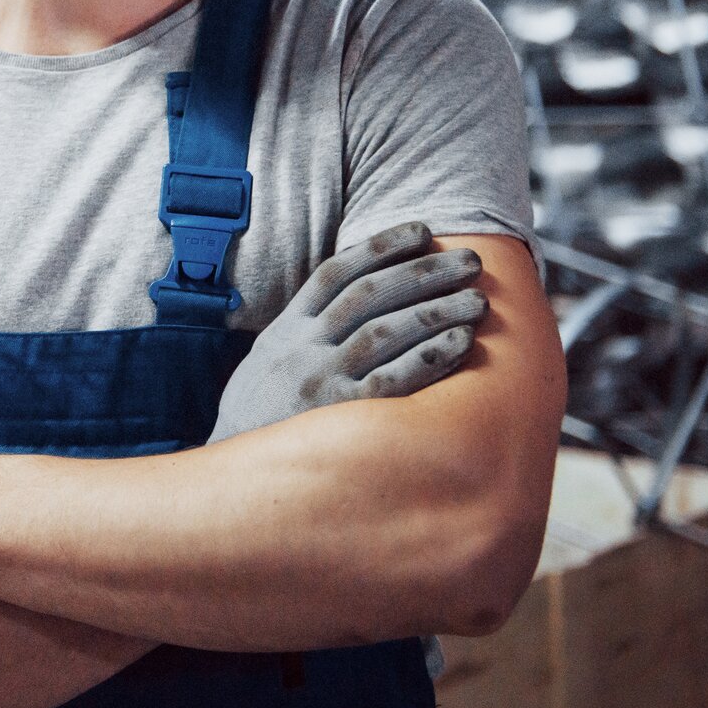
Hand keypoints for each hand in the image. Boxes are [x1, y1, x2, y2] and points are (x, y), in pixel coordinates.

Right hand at [210, 221, 487, 442]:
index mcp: (286, 329)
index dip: (382, 246)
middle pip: (370, 294)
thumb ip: (303, 332)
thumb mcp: (267, 363)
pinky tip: (462, 343)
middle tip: (470, 260)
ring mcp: (320, 380)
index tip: (423, 231)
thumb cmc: (259, 418)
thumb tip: (349, 300)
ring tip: (478, 299)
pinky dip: (430, 357)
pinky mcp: (340, 417)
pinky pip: (394, 379)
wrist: (229, 477)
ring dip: (437, 310)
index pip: (336, 272)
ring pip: (386, 330)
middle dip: (425, 271)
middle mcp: (303, 348)